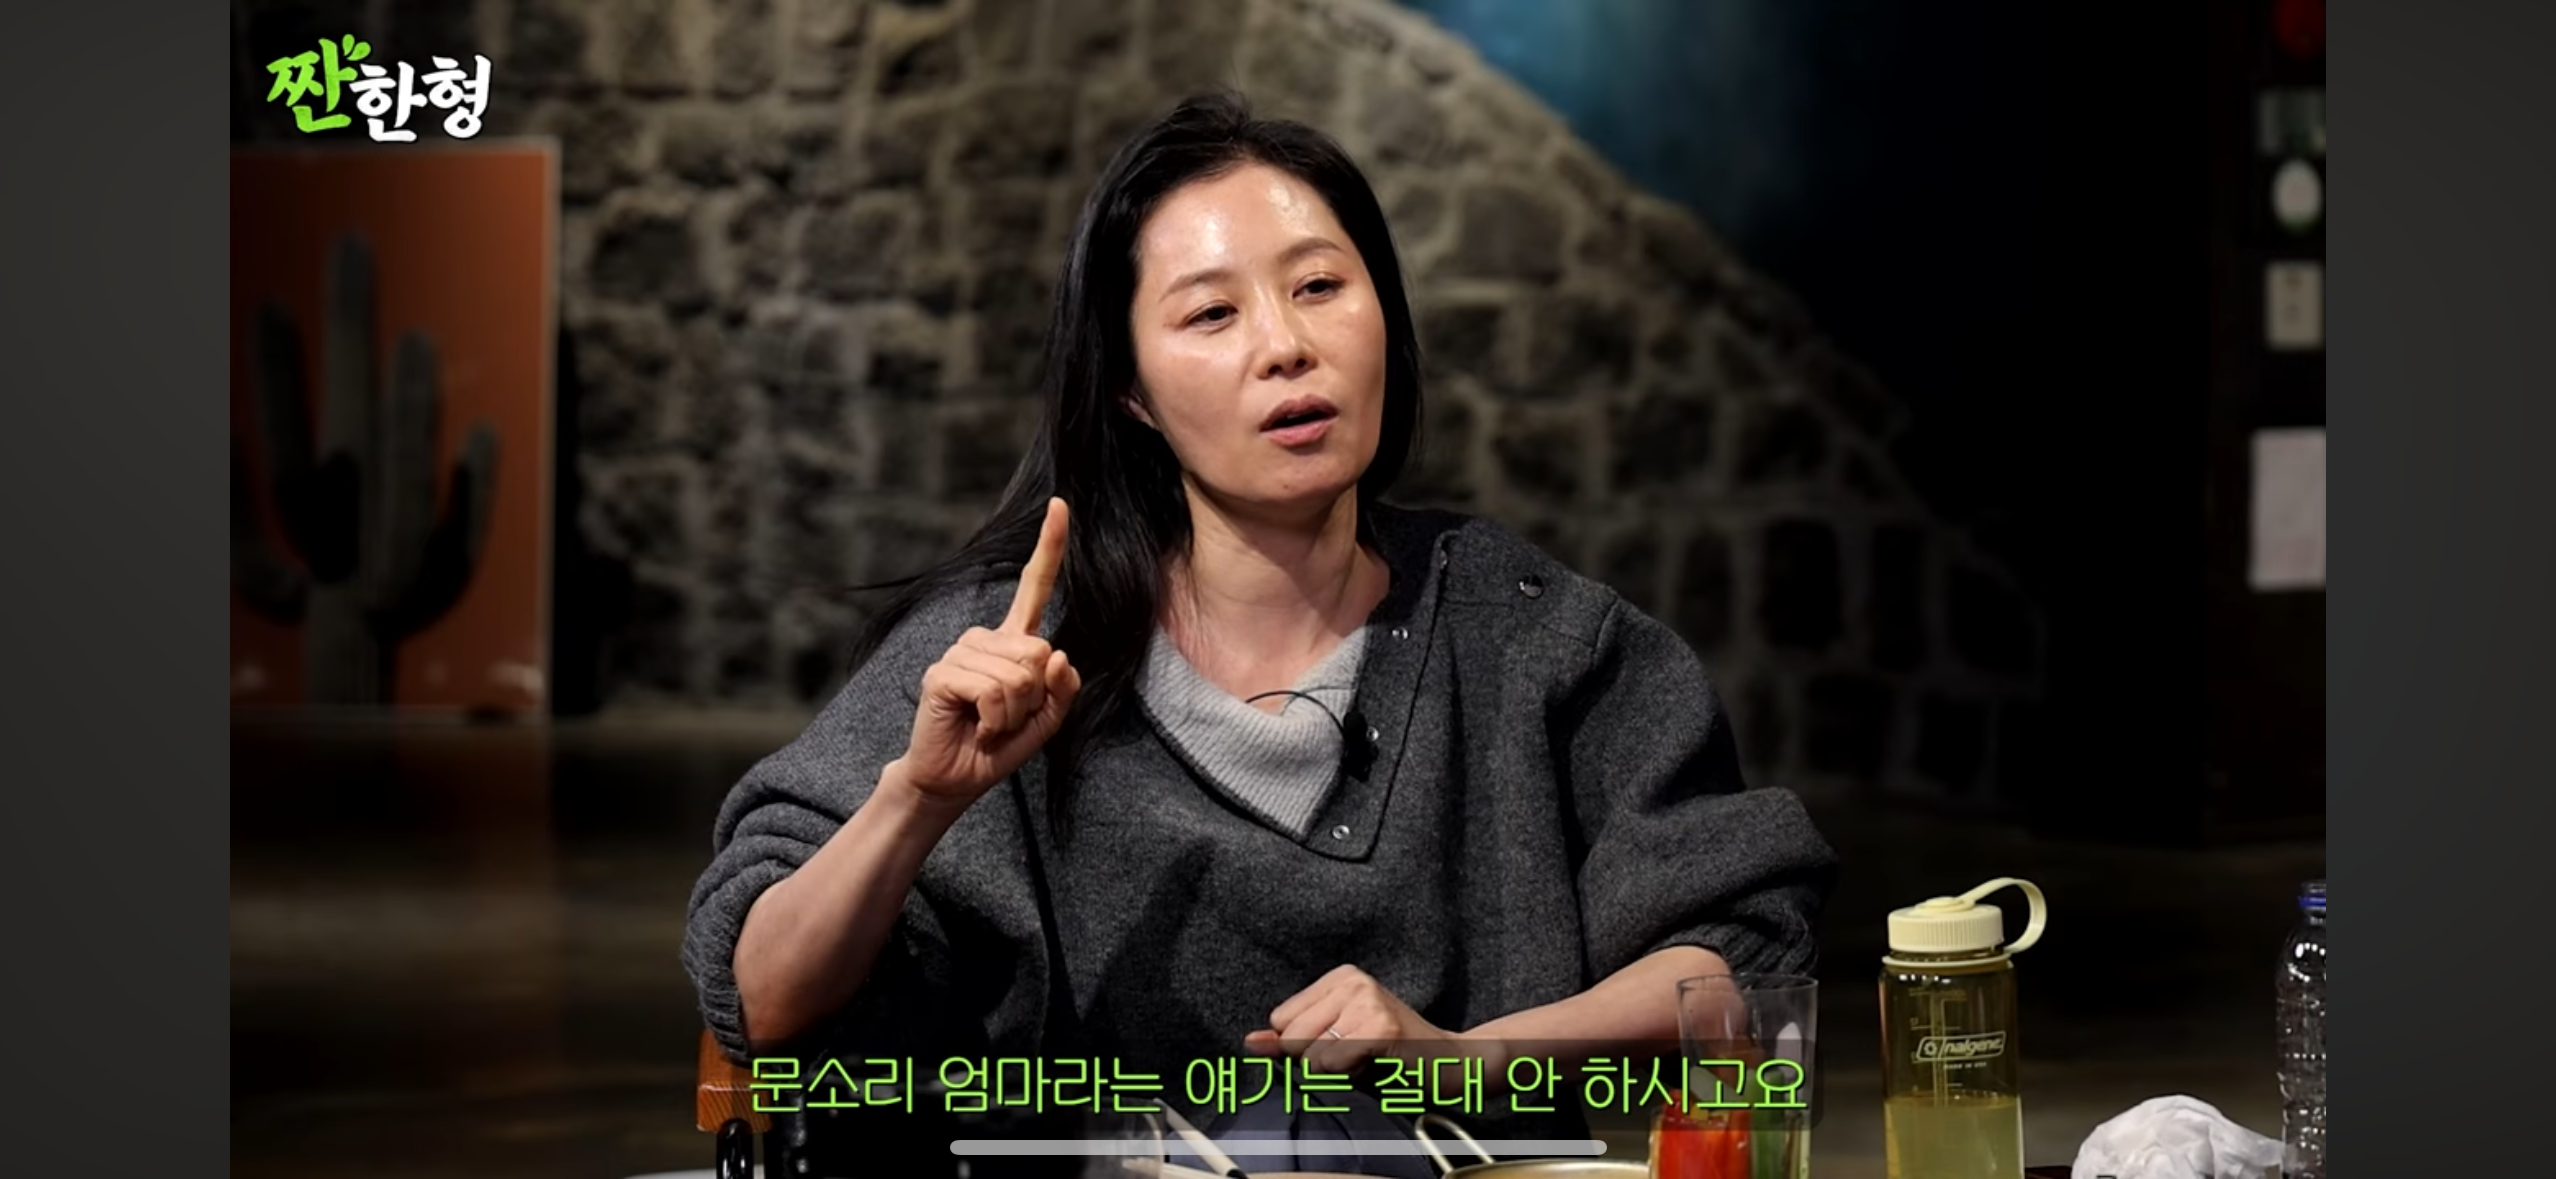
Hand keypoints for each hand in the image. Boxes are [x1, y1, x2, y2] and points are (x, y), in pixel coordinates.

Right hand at [889, 498, 1081, 812]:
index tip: (1061, 504)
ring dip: (1013, 713)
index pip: (1034, 587)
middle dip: (1034, 697)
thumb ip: (1063, 688)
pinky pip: (993, 691)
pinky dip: (994, 720)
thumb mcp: (1046, 721)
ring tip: (989, 723)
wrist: (955, 778)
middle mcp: (986, 638)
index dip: (1049, 547)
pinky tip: (975, 726)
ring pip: (1019, 676)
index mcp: (1013, 641)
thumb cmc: (998, 745)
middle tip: (1007, 717)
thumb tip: (1056, 653)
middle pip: (1040, 653)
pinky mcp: (942, 673)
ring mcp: (960, 652)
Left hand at [1243, 965, 1488, 1078]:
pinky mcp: (1379, 1027)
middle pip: (1290, 1037)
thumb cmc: (1391, 1058)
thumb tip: (1250, 1042)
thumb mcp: (1334, 1043)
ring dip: (1335, 1071)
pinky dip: (1347, 1076)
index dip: (1304, 1046)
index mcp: (1339, 977)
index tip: (1342, 1044)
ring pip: (1308, 1054)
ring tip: (1368, 1060)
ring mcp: (1367, 1001)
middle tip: (1357, 1056)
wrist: (1448, 1064)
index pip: (1281, 1020)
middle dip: (1316, 1060)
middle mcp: (1352, 980)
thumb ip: (1290, 1041)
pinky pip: (1329, 1064)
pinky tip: (1376, 1065)